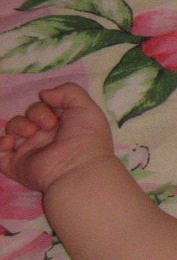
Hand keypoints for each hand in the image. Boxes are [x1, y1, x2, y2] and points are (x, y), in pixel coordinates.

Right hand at [0, 83, 115, 193]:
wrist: (78, 168)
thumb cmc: (86, 137)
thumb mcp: (85, 107)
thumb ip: (68, 91)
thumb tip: (44, 94)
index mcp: (63, 125)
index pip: (45, 107)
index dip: (47, 104)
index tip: (56, 111)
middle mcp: (47, 138)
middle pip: (29, 115)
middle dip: (35, 113)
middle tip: (48, 125)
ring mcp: (31, 151)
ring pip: (13, 129)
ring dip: (18, 125)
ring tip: (31, 133)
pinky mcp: (17, 165)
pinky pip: (0, 153)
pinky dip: (0, 143)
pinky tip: (11, 142)